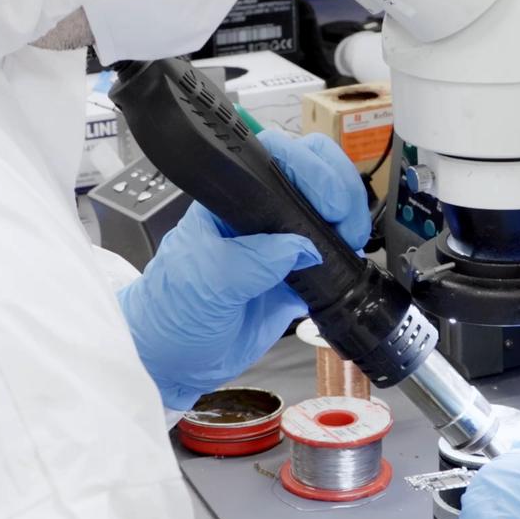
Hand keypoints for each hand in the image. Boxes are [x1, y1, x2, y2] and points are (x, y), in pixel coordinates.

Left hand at [117, 130, 370, 408]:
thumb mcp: (203, 284)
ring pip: (327, 207)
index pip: (276, 158)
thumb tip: (300, 247)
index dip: (309, 169)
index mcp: (231, 200)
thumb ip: (250, 263)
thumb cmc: (170, 312)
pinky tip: (348, 265)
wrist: (173, 360)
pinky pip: (332, 253)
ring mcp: (280, 242)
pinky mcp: (296, 275)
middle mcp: (259, 214)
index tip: (328, 202)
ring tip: (349, 243)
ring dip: (348, 217)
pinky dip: (349, 254)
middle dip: (338, 187)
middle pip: (311, 172)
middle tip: (345, 222)